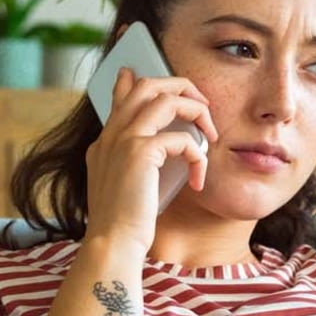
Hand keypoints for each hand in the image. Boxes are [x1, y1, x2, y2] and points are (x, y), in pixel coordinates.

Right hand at [84, 68, 220, 249]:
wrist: (112, 244)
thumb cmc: (124, 225)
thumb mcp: (125, 187)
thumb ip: (136, 164)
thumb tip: (160, 149)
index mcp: (105, 143)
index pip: (120, 97)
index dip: (131, 80)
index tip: (136, 71)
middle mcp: (111, 135)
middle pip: (147, 85)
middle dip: (181, 87)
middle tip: (202, 105)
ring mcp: (123, 140)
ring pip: (166, 98)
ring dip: (196, 111)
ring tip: (210, 134)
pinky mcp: (140, 152)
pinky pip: (182, 139)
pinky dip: (197, 156)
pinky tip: (198, 179)